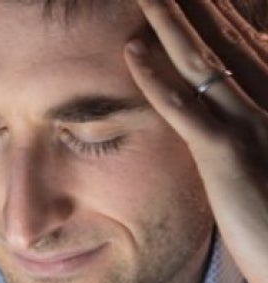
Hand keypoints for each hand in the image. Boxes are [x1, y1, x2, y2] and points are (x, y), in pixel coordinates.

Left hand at [125, 0, 267, 282]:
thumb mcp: (267, 162)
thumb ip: (250, 131)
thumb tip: (223, 104)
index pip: (240, 41)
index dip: (212, 9)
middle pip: (222, 38)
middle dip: (191, 3)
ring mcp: (254, 126)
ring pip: (204, 61)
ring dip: (170, 21)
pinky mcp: (229, 158)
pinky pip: (188, 112)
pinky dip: (158, 79)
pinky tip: (132, 52)